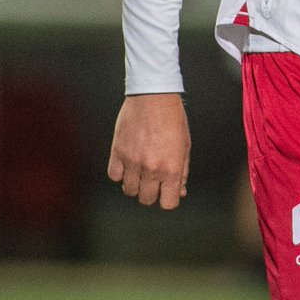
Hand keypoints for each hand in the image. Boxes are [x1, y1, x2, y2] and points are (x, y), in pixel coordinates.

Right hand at [107, 93, 191, 208]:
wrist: (154, 95)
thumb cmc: (173, 118)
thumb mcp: (185, 144)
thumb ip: (182, 171)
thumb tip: (180, 191)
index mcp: (172, 168)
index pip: (168, 203)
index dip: (169, 199)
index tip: (168, 191)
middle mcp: (151, 169)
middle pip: (146, 199)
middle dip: (152, 192)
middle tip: (155, 178)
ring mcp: (132, 162)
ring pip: (129, 191)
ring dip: (136, 184)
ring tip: (142, 169)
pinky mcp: (117, 152)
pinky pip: (114, 176)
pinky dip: (120, 173)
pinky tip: (128, 163)